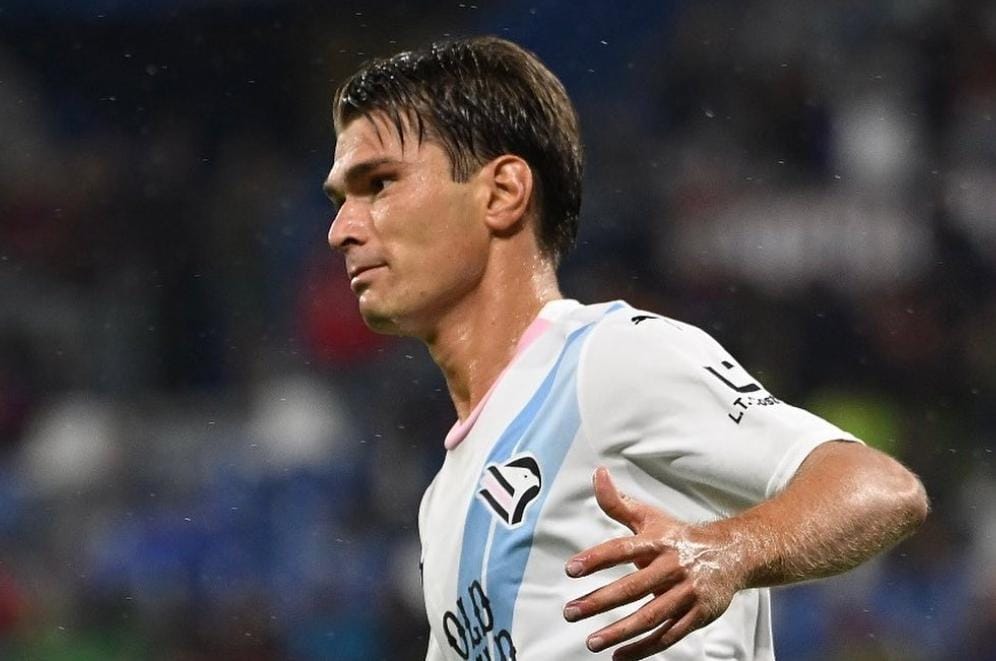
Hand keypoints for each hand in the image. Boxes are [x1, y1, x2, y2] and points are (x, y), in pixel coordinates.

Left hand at [563, 467, 740, 659]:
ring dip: (619, 632)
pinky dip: (643, 648)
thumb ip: (618, 503)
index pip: (623, 548)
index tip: (571, 568)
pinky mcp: (699, 614)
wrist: (733, 553)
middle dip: (600, 601)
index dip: (598, 558)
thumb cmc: (680, 537)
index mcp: (659, 542)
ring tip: (591, 641)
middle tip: (571, 612)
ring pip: (651, 616)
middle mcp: (673, 567)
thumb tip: (597, 474)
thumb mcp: (650, 518)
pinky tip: (619, 655)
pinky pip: (669, 635)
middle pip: (634, 587)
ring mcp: (687, 593)